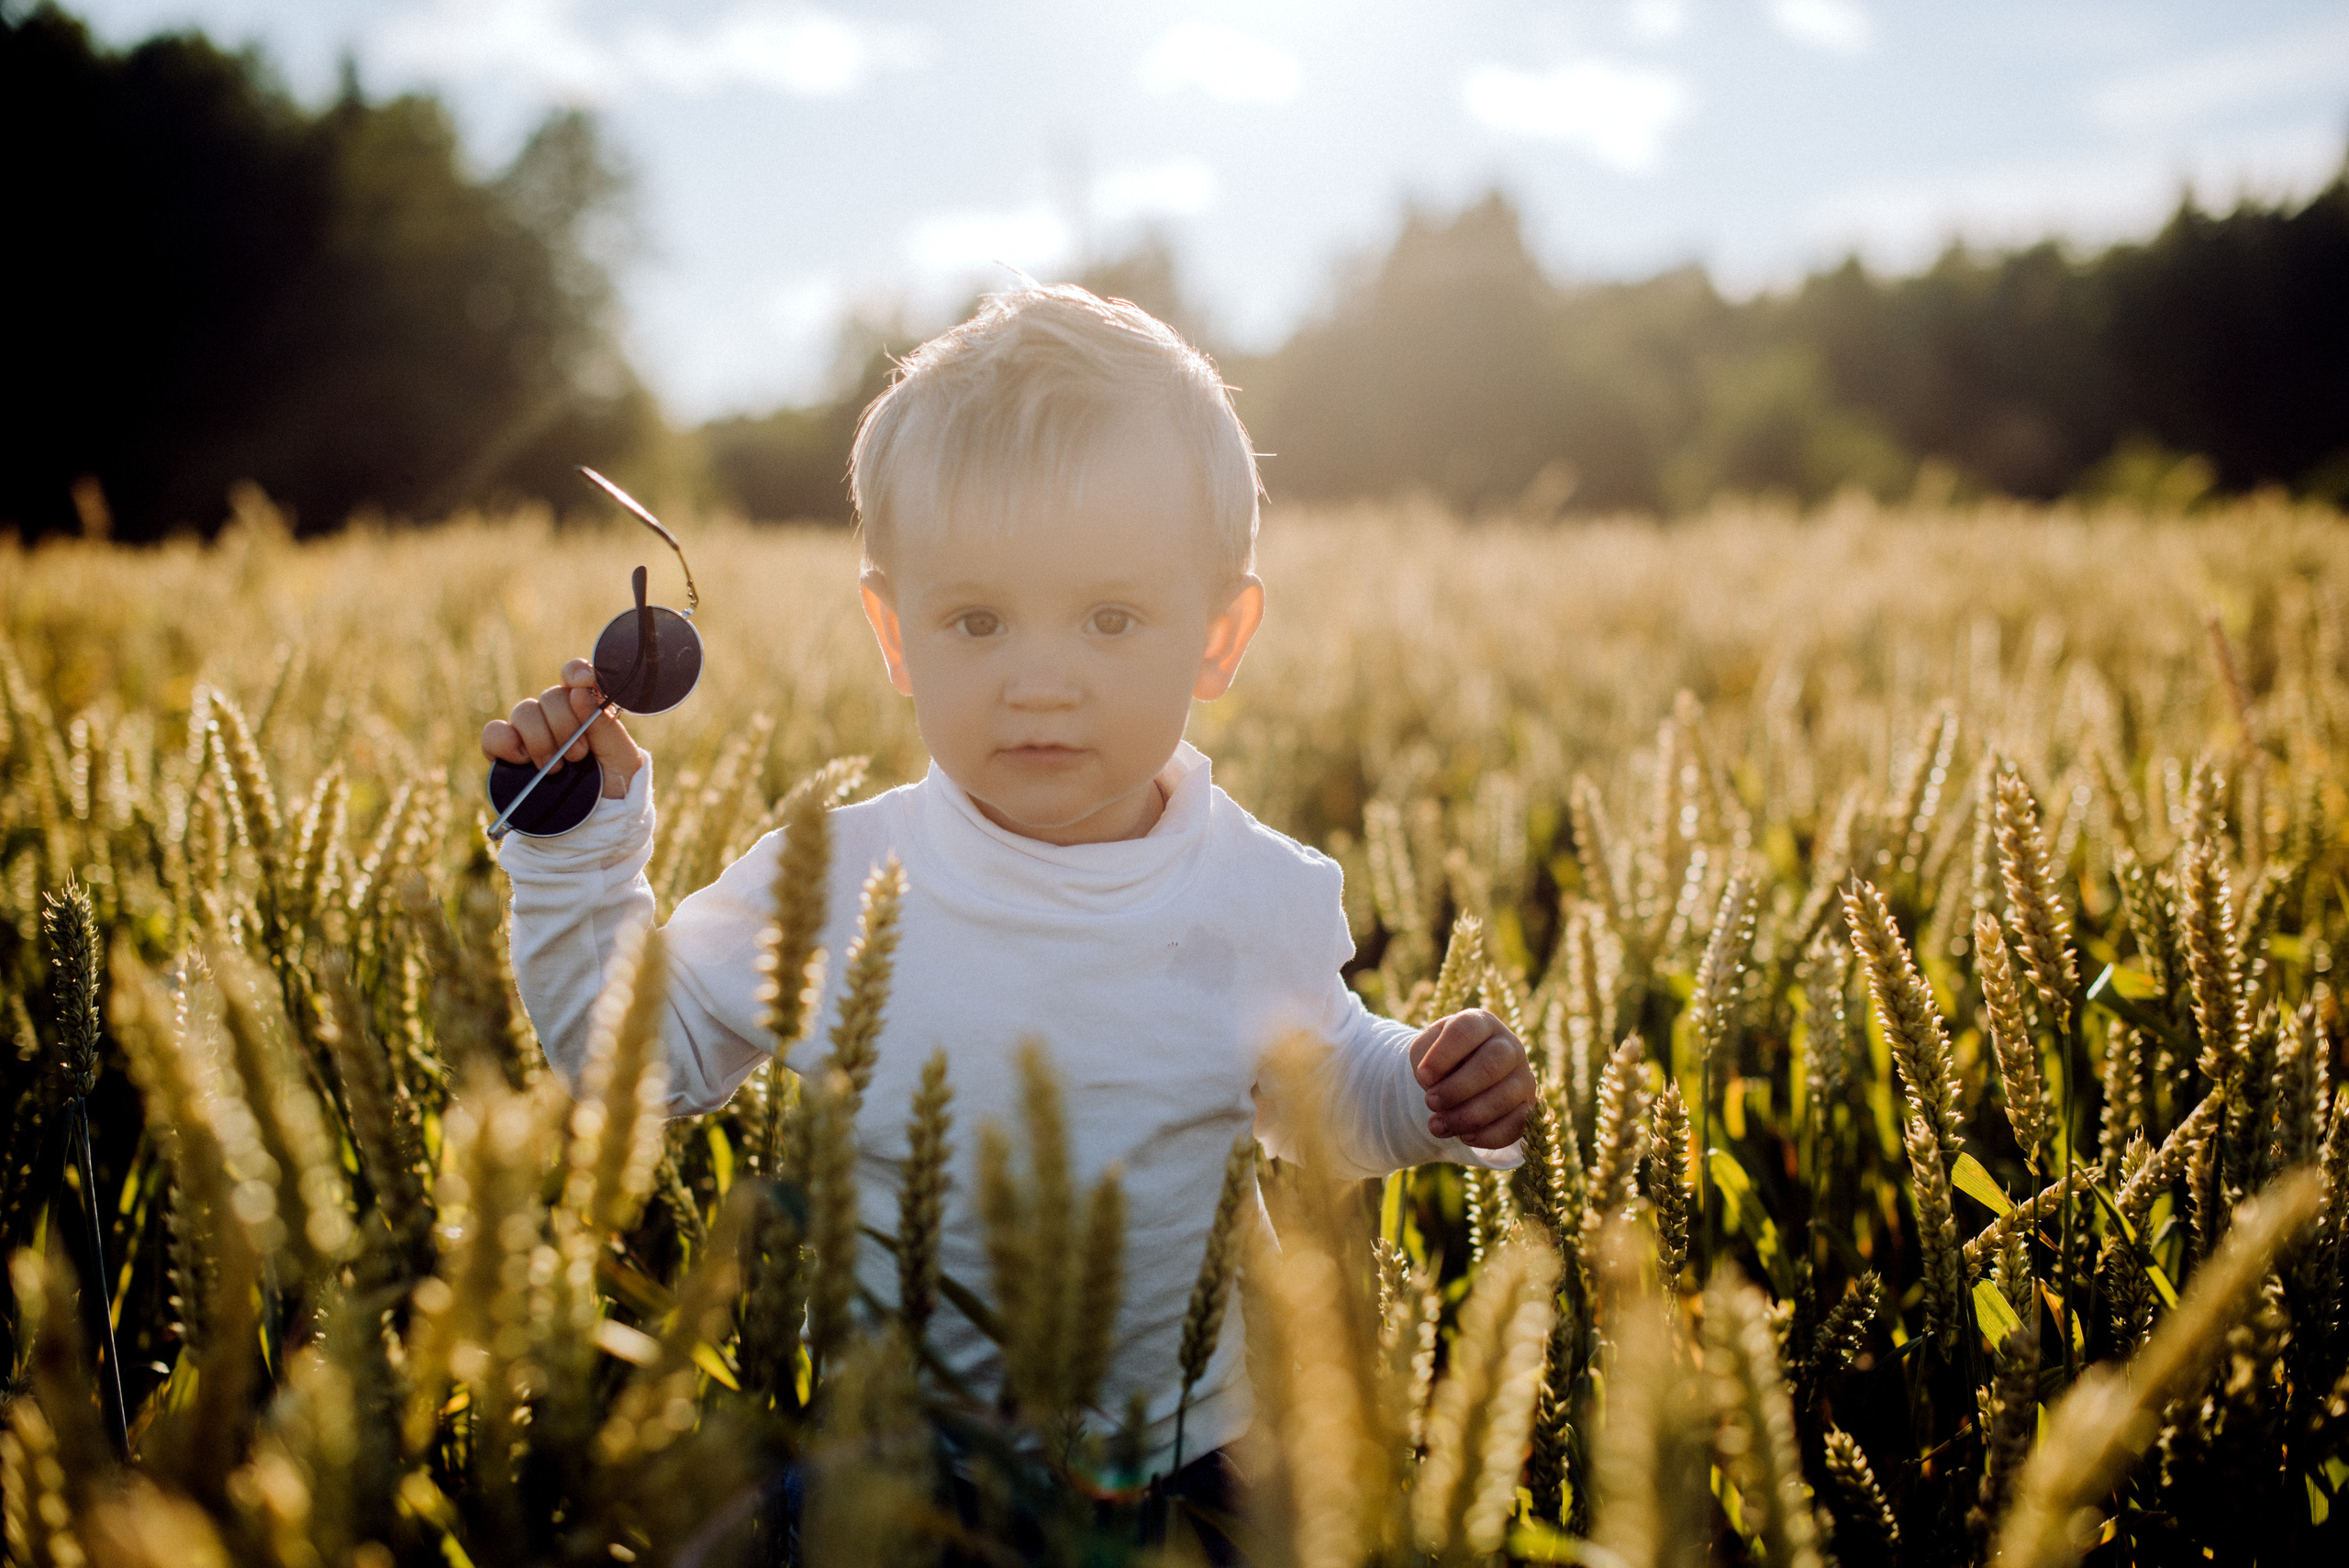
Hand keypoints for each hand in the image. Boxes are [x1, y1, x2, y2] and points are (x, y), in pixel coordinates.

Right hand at [480, 659, 641, 798]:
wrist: (594, 829)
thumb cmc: (615, 792)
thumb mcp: (624, 759)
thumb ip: (605, 726)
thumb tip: (580, 694)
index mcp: (587, 712)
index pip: (575, 677)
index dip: (576, 673)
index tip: (584, 683)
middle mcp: (556, 719)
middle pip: (550, 696)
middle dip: (566, 725)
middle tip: (579, 756)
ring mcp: (530, 736)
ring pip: (524, 711)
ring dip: (541, 739)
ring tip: (556, 769)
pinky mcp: (506, 756)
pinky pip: (494, 733)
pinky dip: (504, 741)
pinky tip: (521, 759)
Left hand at [1410, 1009, 1535, 1148]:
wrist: (1463, 1076)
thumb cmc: (1443, 1059)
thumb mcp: (1426, 1049)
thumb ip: (1424, 1057)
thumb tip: (1434, 1083)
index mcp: (1482, 1023)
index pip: (1466, 1031)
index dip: (1442, 1055)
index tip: (1422, 1076)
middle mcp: (1509, 1046)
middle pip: (1490, 1065)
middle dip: (1455, 1090)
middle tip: (1430, 1102)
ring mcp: (1523, 1077)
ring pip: (1503, 1098)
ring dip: (1466, 1117)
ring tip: (1437, 1125)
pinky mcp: (1529, 1107)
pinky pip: (1516, 1125)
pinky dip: (1487, 1136)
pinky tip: (1464, 1137)